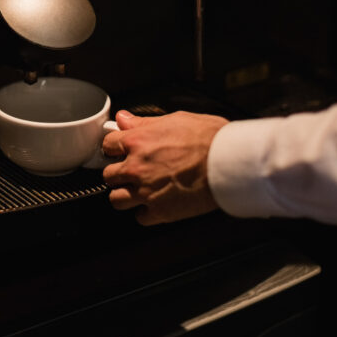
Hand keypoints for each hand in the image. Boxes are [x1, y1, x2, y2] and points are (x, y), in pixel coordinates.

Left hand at [102, 109, 227, 224]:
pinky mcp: (160, 211)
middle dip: (119, 173)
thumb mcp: (175, 119)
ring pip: (116, 199)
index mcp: (138, 141)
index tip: (119, 151)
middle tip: (131, 172)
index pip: (107, 145)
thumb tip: (124, 118)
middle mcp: (136, 167)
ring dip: (125, 195)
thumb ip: (144, 122)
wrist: (229, 162)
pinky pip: (140, 217)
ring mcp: (146, 191)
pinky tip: (156, 204)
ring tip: (138, 191)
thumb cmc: (210, 138)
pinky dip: (146, 212)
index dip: (114, 148)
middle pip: (108, 175)